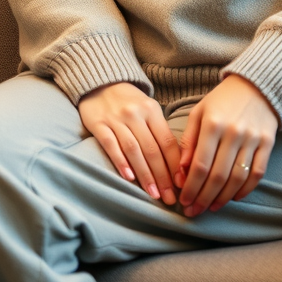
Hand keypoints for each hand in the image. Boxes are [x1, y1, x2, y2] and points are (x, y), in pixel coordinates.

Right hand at [78, 82, 180, 205]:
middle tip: (170, 198)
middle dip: (163, 176)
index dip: (176, 165)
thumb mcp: (149, 110)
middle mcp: (136, 114)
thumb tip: (177, 164)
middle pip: (152, 149)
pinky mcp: (99, 124)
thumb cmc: (130, 102)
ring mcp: (117, 119)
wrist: (101, 83)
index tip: (182, 184)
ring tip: (154, 194)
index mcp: (152, 110)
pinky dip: (121, 161)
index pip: (167, 141)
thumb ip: (159, 132)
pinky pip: (111, 144)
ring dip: (145, 175)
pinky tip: (129, 177)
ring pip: (134, 150)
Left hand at [177, 74, 277, 216]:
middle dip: (203, 198)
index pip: (200, 165)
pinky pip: (258, 173)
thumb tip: (180, 172)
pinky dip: (246, 189)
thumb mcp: (199, 112)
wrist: (257, 85)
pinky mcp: (268, 143)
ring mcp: (253, 138)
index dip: (191, 187)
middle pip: (218, 176)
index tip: (183, 201)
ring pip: (237, 178)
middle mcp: (233, 132)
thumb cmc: (222, 100)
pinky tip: (234, 197)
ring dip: (223, 198)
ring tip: (211, 207)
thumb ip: (188, 141)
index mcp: (213, 124)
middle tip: (194, 211)